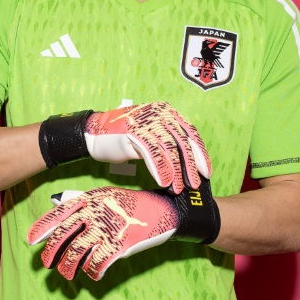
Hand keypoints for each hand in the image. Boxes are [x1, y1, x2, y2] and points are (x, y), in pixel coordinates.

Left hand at [28, 181, 219, 280]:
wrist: (165, 210)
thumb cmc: (132, 204)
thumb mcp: (106, 195)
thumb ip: (82, 201)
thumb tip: (56, 202)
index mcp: (91, 198)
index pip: (60, 213)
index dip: (42, 228)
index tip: (31, 241)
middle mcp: (96, 212)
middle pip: (63, 236)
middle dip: (50, 253)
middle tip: (46, 263)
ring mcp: (108, 228)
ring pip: (76, 253)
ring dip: (67, 268)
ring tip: (66, 275)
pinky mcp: (120, 244)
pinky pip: (97, 263)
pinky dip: (92, 272)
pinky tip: (93, 275)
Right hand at [38, 102, 211, 193]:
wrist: (93, 133)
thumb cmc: (122, 138)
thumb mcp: (149, 136)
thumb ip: (167, 143)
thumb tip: (187, 164)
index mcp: (166, 111)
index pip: (189, 132)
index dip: (200, 153)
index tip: (206, 172)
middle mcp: (159, 112)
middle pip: (182, 141)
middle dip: (190, 165)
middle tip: (195, 184)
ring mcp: (146, 120)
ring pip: (169, 148)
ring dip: (175, 171)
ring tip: (177, 189)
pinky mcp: (134, 131)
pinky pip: (152, 152)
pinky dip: (160, 169)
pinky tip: (164, 183)